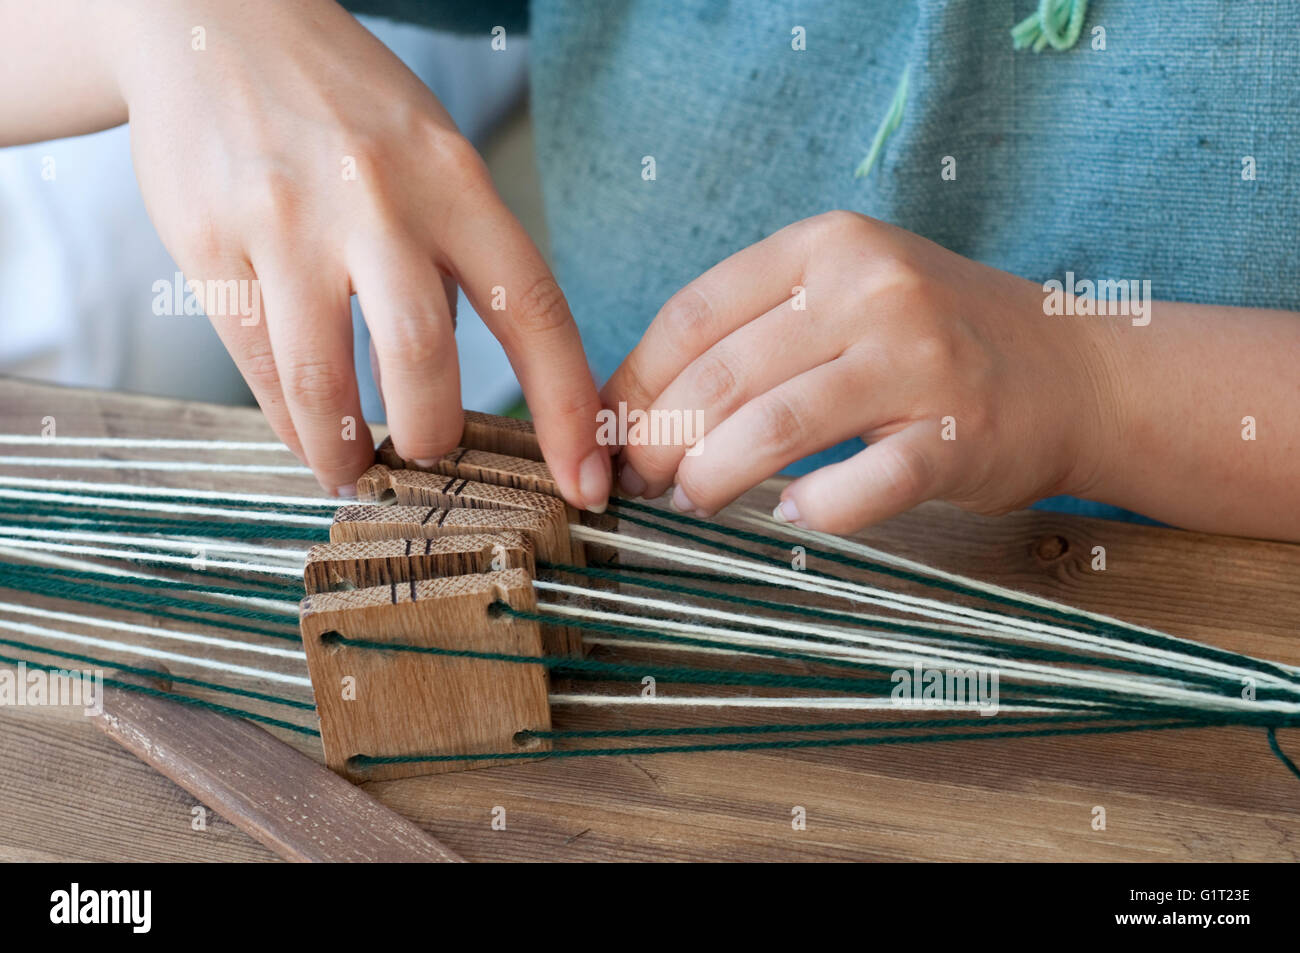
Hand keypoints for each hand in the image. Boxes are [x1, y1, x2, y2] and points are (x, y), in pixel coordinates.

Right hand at [114, 0, 609, 507]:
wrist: (215, 21)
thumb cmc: (344, 106)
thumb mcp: (432, 154)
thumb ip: (457, 256)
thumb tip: (454, 372)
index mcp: (455, 180)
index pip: (533, 310)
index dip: (567, 409)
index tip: (585, 480)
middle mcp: (377, 199)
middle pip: (424, 356)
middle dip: (432, 435)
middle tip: (426, 454)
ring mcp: (288, 220)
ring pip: (324, 378)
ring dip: (346, 451)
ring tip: (354, 473)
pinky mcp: (210, 240)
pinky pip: (255, 363)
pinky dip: (287, 423)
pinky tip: (305, 438)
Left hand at [602, 211, 1115, 533]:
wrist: (1075, 369)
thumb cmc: (931, 339)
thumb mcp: (846, 295)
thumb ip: (753, 330)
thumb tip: (632, 404)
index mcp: (828, 245)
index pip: (693, 315)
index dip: (634, 384)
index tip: (608, 433)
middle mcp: (872, 291)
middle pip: (720, 376)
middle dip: (658, 442)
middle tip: (640, 481)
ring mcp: (919, 363)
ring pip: (772, 430)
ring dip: (711, 479)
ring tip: (695, 501)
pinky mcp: (958, 437)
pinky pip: (861, 485)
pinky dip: (812, 510)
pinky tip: (791, 516)